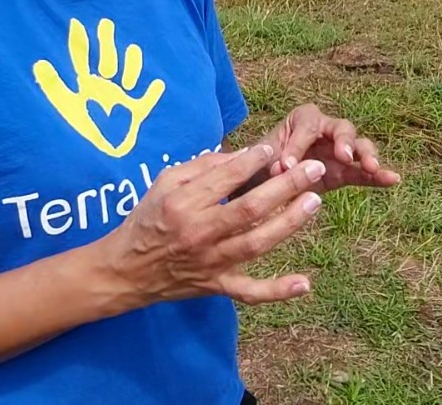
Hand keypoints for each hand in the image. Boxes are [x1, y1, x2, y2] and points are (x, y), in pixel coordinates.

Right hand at [96, 145, 325, 305]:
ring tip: (315, 201)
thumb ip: (201, 166)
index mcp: (183, 203)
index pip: (226, 177)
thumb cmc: (147, 219)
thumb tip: (241, 155)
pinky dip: (278, 290)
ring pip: (256, 243)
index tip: (274, 149)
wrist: (126, 270)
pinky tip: (305, 283)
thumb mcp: (163, 182)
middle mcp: (199, 232)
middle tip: (314, 168)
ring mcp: (210, 263)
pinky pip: (250, 292)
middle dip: (286, 185)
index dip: (253, 160)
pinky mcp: (216, 286)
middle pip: (250, 208)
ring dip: (290, 222)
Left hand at [259, 105, 401, 192]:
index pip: (307, 126)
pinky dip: (379, 176)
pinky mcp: (346, 172)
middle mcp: (326, 130)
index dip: (298, 144)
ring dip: (366, 155)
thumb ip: (269, 160)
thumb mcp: (260, 158)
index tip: (285, 166)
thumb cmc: (261, 162)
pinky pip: (364, 173)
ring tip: (371, 166)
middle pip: (343, 128)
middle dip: (345, 140)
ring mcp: (339, 151)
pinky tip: (394, 179)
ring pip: (359, 147)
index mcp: (302, 119)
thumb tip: (281, 168)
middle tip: (343, 155)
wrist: (264, 181)